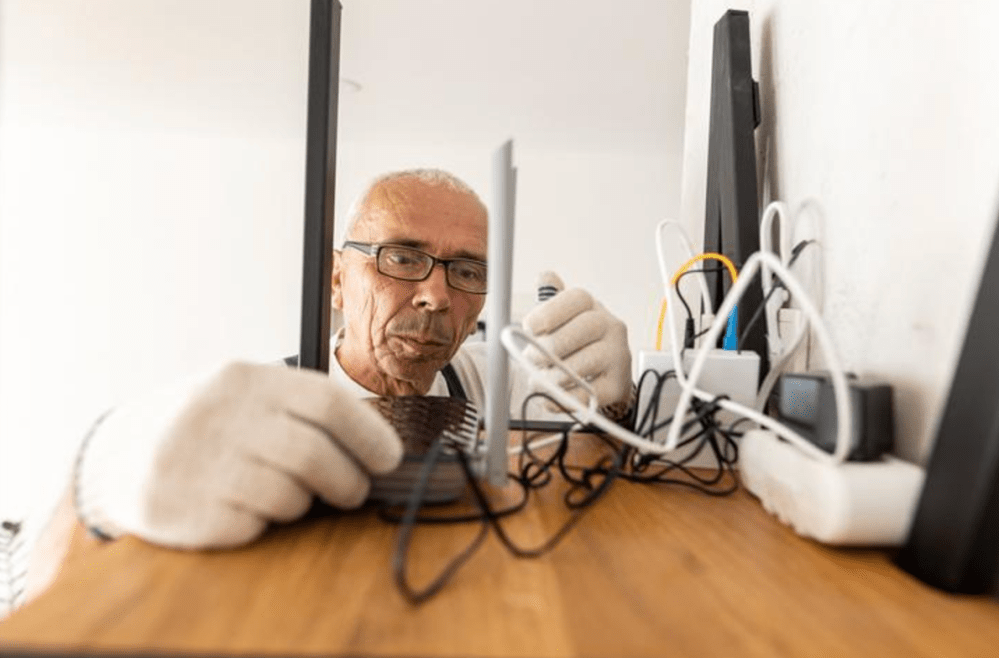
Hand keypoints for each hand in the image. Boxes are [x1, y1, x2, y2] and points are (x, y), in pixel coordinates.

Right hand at [76, 362, 402, 548]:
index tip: (388, 458)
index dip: (369, 435)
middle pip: (313, 454)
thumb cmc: (209, 425)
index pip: (326, 402)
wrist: (119, 453)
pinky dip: (261, 523)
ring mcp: (193, 463)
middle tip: (353, 490)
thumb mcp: (247, 394)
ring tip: (287, 494)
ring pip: (287, 496)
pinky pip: (251, 527)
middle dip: (347, 480)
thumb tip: (377, 445)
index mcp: (244, 378)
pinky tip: (244, 507)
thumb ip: (302, 409)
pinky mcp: (178, 510)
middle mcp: (217, 415)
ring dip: (301, 503)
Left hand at [521, 272, 632, 412]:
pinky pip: (586, 394)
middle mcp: (611, 326)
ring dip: (551, 376)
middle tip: (530, 359)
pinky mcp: (617, 384)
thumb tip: (544, 276)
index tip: (528, 327)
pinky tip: (551, 396)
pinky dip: (562, 398)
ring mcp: (617, 355)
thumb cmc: (576, 342)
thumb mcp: (562, 317)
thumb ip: (549, 299)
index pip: (575, 299)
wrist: (607, 373)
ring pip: (581, 365)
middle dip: (548, 347)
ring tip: (537, 379)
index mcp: (592, 306)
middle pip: (581, 330)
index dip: (549, 312)